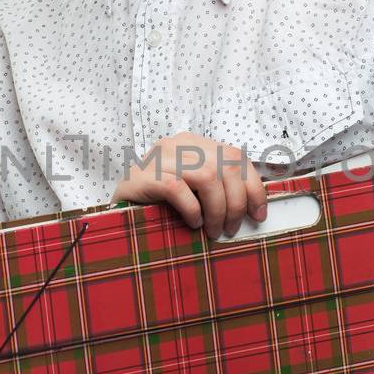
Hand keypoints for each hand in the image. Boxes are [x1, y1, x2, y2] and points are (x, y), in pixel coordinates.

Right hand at [110, 132, 266, 240]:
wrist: (116, 208)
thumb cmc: (158, 202)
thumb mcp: (191, 187)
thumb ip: (216, 186)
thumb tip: (253, 207)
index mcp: (194, 143)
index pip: (236, 157)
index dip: (253, 187)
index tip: (258, 214)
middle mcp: (179, 144)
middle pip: (226, 166)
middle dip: (236, 203)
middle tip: (230, 229)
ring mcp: (161, 157)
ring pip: (208, 176)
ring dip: (217, 209)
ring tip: (212, 230)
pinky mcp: (146, 175)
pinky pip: (179, 189)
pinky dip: (193, 209)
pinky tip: (193, 223)